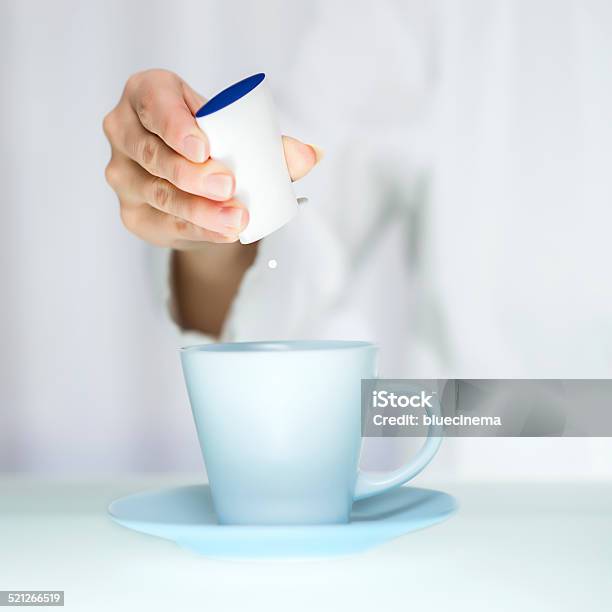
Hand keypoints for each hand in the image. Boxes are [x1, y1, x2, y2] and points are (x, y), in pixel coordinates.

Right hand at [103, 69, 320, 248]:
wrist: (201, 190)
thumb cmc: (216, 149)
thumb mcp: (239, 137)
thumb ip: (275, 147)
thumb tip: (310, 156)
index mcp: (147, 96)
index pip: (153, 105)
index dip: (174, 125)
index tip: (203, 148)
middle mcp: (125, 132)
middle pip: (153, 155)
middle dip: (192, 175)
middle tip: (228, 186)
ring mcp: (123, 175)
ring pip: (159, 194)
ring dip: (198, 210)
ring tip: (236, 219)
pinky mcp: (132, 212)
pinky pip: (164, 223)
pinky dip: (196, 229)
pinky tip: (222, 232)